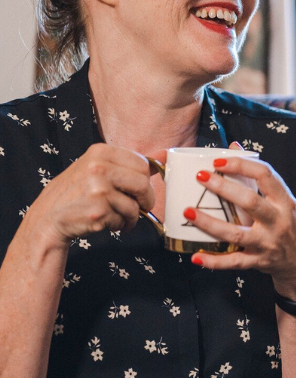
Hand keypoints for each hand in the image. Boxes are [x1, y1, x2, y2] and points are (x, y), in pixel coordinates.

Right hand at [27, 143, 156, 245]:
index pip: (143, 165)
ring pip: (136, 206)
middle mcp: (98, 167)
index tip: (137, 189)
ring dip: (130, 216)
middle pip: (143, 184)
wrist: (48, 216)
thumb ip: (131, 163)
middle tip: (135, 206)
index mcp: (101, 152)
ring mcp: (98, 189)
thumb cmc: (77, 192)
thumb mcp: (100, 169)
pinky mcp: (99, 211)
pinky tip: (104, 221)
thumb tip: (165, 155)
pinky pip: (124, 220)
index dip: (144, 181)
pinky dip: (119, 225)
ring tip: (115, 215)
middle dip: (144, 200)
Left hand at [184, 149, 295, 297]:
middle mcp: (278, 222)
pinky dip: (214, 261)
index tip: (218, 161)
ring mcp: (268, 243)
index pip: (266, 175)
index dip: (241, 165)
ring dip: (209, 223)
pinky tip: (196, 256)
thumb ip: (262, 178)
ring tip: (188, 211)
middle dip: (223, 188)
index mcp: (285, 202)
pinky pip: (234, 262)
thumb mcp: (286, 202)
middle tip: (200, 177)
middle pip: (250, 201)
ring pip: (236, 233)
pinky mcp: (259, 262)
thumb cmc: (293, 228)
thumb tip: (235, 147)